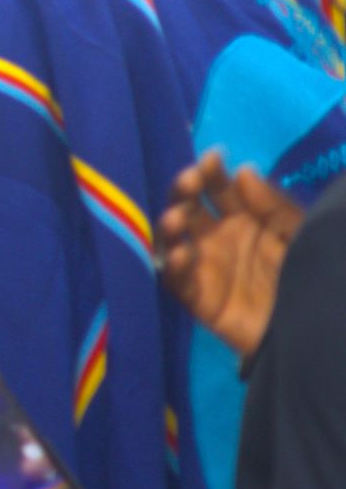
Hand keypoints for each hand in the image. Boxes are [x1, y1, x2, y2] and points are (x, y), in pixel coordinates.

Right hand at [160, 150, 302, 359]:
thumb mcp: (300, 235)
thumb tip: (242, 170)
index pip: (218, 189)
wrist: (318, 330)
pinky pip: (178, 281)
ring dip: (170, 226)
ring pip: (175, 240)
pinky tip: (183, 254)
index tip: (212, 158)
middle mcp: (218, 238)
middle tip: (189, 182)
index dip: (211, 172)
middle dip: (184, 192)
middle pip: (190, 207)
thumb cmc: (311, 276)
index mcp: (244, 219)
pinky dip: (174, 267)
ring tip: (177, 218)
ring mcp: (206, 267)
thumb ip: (273, 206)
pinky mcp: (200, 299)